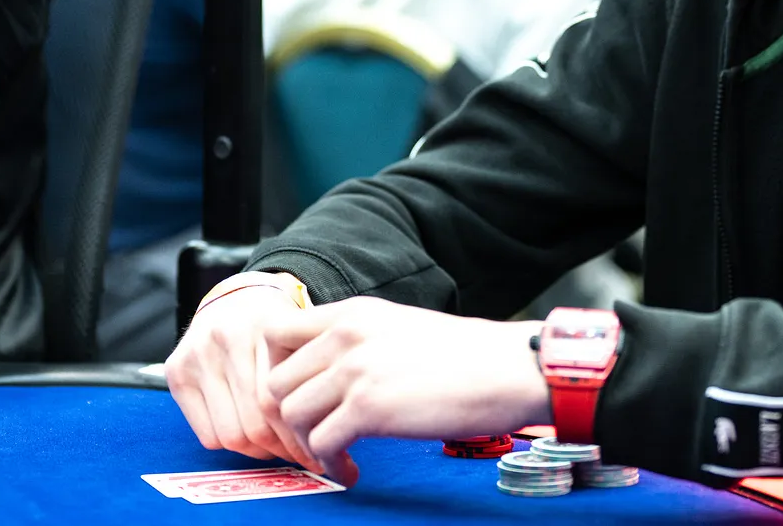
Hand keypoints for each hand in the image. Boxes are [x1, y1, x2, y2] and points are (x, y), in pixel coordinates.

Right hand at [165, 282, 357, 484]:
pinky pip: (208, 435)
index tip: (319, 453)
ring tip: (279, 449)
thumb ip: (312, 372)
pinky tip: (250, 437)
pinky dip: (232, 445)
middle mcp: (225, 338)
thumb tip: (327, 430)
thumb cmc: (278, 326)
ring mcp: (197, 356)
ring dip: (259, 452)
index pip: (278, 402)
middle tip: (304, 458)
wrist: (238, 298)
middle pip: (255, 423)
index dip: (300, 437)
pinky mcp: (177, 373)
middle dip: (284, 450)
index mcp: (264, 327)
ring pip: (231, 435)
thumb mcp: (301, 337)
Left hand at [263, 298, 548, 472]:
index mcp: (354, 312)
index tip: (296, 395)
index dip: (274, 369)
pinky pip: (320, 444)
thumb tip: (326, 372)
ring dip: (305, 444)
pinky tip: (351, 469)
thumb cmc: (467, 355)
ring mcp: (355, 370)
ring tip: (334, 456)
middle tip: (311, 436)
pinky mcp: (368, 408)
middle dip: (286, 417)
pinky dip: (330, 464)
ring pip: (290, 414)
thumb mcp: (401, 327)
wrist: (508, 369)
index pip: (275, 332)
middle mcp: (346, 335)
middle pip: (274, 379)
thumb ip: (359, 340)